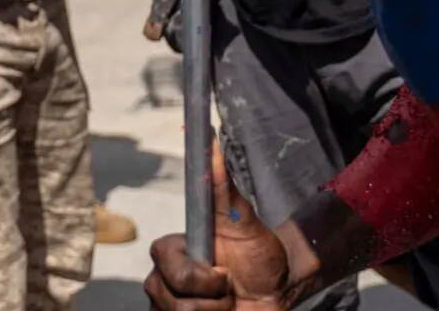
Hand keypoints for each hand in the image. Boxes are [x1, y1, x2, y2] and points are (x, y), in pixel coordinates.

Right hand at [145, 153, 293, 310]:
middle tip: (230, 287)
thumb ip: (224, 187)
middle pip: (166, 293)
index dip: (195, 272)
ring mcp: (168, 304)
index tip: (224, 273)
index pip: (162, 257)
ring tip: (228, 304)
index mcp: (174, 248)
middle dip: (209, 296)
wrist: (276, 294)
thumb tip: (212, 143)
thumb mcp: (245, 222)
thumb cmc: (260, 256)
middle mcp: (164, 276)